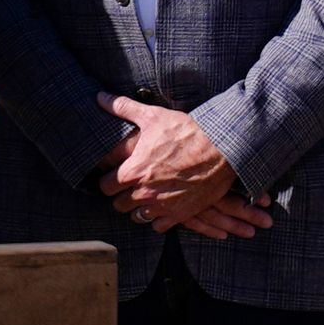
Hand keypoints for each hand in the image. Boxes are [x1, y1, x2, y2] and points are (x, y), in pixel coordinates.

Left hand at [96, 95, 269, 235]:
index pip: (104, 187)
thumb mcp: (153, 116)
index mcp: (132, 171)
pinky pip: (158, 226)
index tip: (114, 175)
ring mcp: (162, 206)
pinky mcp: (180, 215)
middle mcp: (144, 193)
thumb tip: (101, 97)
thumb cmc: (186, 132)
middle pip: (118, 205)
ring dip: (138, 208)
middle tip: (129, 185)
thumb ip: (123, 108)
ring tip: (144, 196)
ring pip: (137, 217)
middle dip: (121, 195)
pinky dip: (158, 218)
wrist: (222, 150)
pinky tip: (161, 205)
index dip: (107, 180)